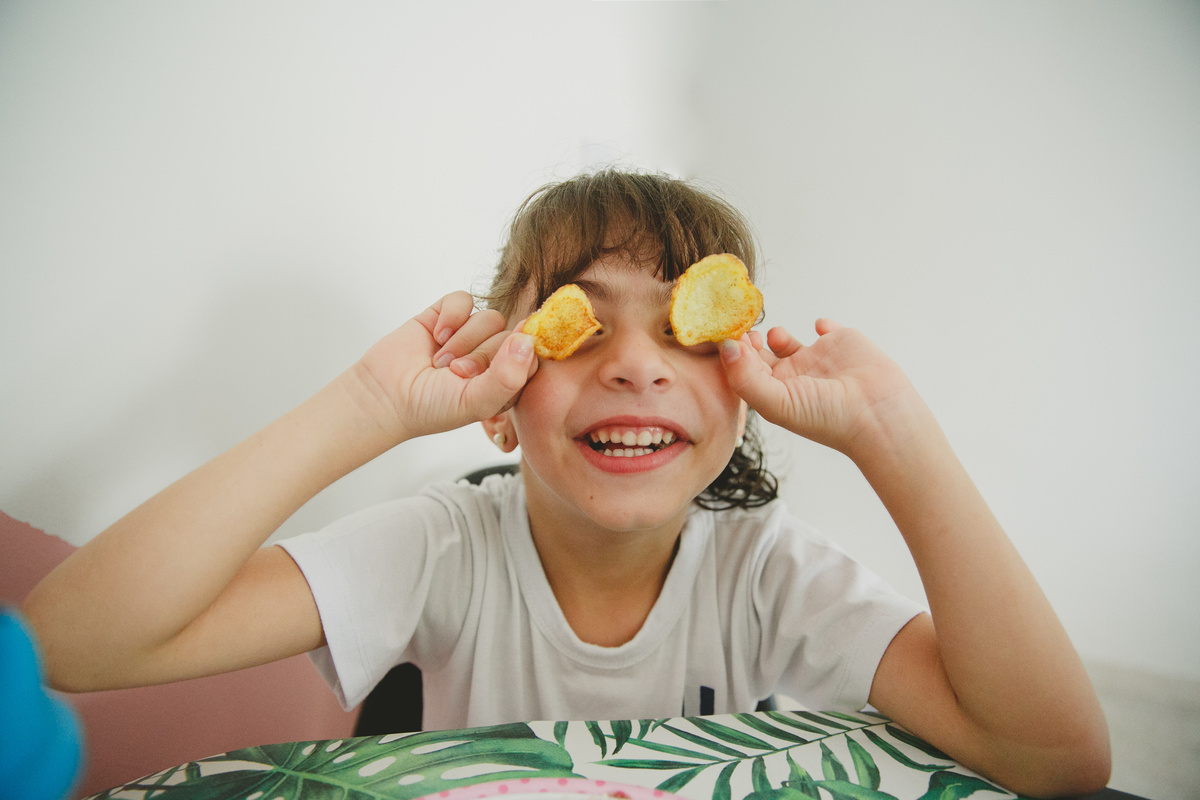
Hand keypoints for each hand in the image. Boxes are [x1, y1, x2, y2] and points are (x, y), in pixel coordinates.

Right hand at [352, 291, 536, 441]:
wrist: (385, 396)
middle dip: (480, 356)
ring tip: (440, 361)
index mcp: (507, 380)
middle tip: (455, 374)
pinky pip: (464, 299)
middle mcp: (493, 356)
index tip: (488, 374)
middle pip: (511, 337)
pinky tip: (435, 336)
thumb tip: (528, 340)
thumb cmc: (432, 407)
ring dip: (463, 340)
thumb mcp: (476, 402)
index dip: (513, 362)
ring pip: (490, 317)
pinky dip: (451, 316)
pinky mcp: (448, 315)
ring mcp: (471, 334)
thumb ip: (507, 376)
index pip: (532, 357)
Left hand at [719, 320, 923, 458]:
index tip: (726, 337)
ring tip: (777, 337)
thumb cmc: (826, 417)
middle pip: (759, 356)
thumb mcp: (777, 403)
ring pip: (786, 341)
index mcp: (775, 393)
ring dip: (775, 334)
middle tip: (744, 330)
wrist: (877, 412)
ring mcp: (817, 359)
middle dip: (748, 341)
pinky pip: (826, 328)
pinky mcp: (841, 342)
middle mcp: (793, 377)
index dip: (733, 355)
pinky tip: (820, 329)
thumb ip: (745, 377)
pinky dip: (821, 324)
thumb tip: (726, 347)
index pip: (744, 371)